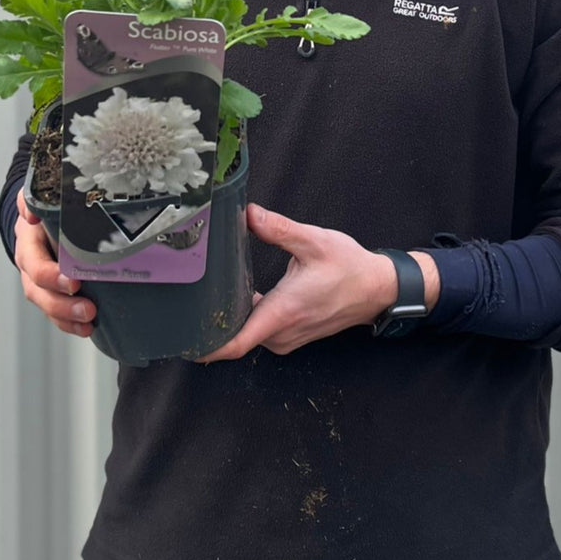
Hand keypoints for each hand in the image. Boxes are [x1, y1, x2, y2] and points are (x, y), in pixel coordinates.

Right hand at [13, 189, 95, 337]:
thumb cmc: (47, 206)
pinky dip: (70, 323)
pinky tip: (87, 328)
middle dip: (62, 303)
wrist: (42, 215)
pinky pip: (56, 312)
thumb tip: (30, 212)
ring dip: (67, 317)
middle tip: (89, 308)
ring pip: (47, 305)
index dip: (50, 275)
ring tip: (90, 321)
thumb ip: (32, 198)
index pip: (34, 263)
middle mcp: (30, 265)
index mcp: (28, 242)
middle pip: (38, 291)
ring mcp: (39, 281)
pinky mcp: (52, 291)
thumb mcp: (40, 195)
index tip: (74, 282)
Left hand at [199, 203, 398, 360]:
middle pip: (235, 337)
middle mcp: (282, 332)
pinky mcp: (291, 335)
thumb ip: (278, 228)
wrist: (376, 289)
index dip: (206, 345)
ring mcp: (287, 338)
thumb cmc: (349, 267)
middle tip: (188, 299)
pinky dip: (246, 319)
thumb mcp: (313, 240)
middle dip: (211, 323)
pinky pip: (260, 332)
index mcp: (283, 312)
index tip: (183, 339)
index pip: (236, 343)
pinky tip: (236, 298)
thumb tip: (248, 214)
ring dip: (230, 320)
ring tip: (208, 296)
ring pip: (248, 335)